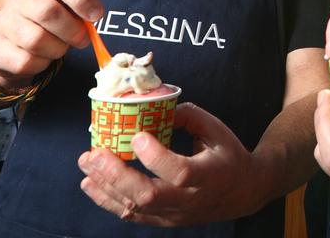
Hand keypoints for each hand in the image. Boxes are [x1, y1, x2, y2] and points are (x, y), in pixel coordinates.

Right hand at [0, 0, 103, 86]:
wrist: (7, 43)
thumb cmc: (46, 22)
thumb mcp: (67, 4)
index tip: (97, 15)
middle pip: (47, 11)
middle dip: (72, 30)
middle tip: (82, 40)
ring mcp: (2, 22)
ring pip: (36, 40)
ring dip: (57, 49)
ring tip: (60, 48)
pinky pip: (24, 61)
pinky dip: (41, 64)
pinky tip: (42, 59)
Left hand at [77, 103, 271, 225]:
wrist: (244, 192)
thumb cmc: (229, 155)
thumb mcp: (216, 129)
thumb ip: (187, 116)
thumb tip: (153, 108)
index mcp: (210, 175)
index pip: (179, 173)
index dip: (155, 157)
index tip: (137, 135)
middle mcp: (191, 200)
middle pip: (148, 196)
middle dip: (116, 174)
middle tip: (94, 153)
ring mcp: (175, 215)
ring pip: (134, 208)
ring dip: (105, 186)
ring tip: (86, 164)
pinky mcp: (164, 221)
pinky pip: (132, 216)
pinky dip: (107, 200)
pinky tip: (90, 184)